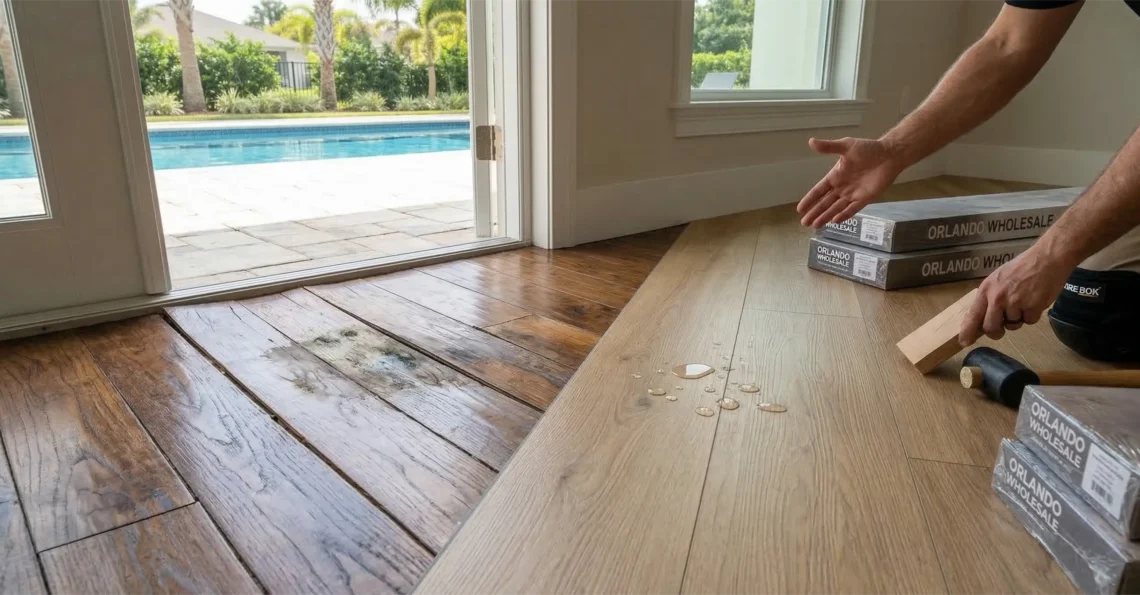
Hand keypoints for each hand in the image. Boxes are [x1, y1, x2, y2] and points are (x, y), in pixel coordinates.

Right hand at [797, 137, 905, 227]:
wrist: (890, 155)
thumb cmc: (868, 149)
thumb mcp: (846, 146)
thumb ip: (829, 147)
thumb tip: (810, 142)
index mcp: (835, 176)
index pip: (819, 190)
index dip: (810, 199)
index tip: (800, 209)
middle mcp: (842, 187)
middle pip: (825, 202)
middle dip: (815, 212)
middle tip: (804, 223)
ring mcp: (853, 194)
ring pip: (836, 208)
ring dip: (826, 216)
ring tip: (815, 225)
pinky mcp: (865, 198)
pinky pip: (853, 209)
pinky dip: (844, 215)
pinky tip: (835, 221)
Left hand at [958, 246, 1072, 345]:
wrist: (1047, 258)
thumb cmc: (1022, 267)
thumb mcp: (998, 278)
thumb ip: (990, 297)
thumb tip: (982, 318)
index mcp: (986, 289)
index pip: (973, 314)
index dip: (968, 330)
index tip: (964, 342)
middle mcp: (997, 297)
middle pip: (991, 327)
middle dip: (996, 332)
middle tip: (1002, 327)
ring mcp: (1015, 302)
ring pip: (1013, 325)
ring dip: (1018, 318)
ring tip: (1024, 300)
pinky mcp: (1032, 307)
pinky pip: (1029, 321)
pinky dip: (1032, 315)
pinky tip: (1035, 300)